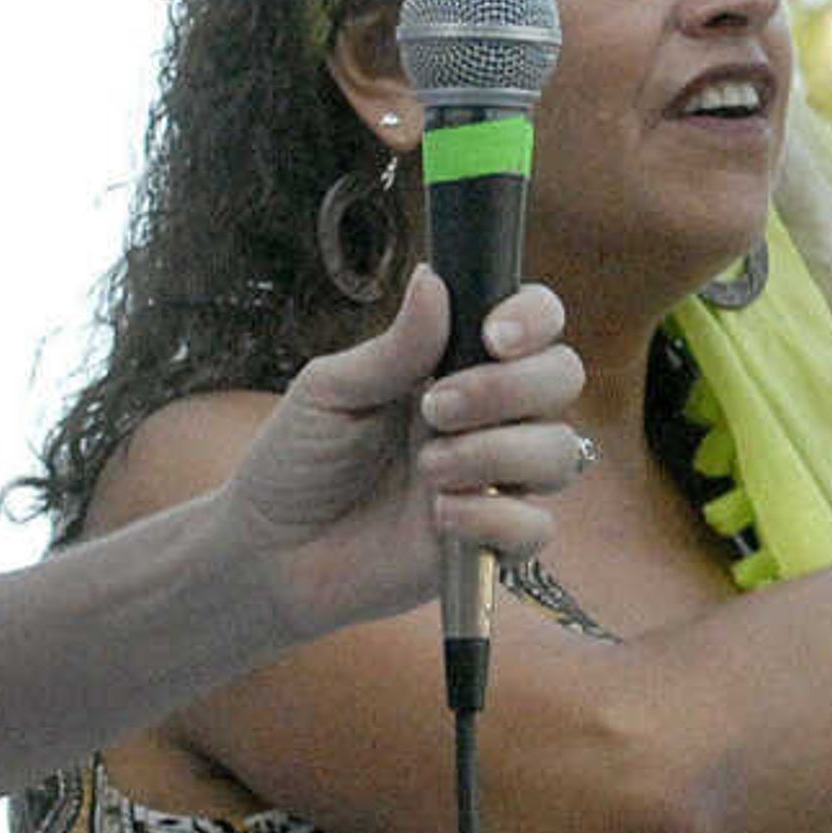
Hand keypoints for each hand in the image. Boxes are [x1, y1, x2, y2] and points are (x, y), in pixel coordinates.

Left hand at [212, 270, 583, 641]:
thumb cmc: (298, 461)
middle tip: (435, 407)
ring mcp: (495, 478)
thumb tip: (433, 279)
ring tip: (427, 469)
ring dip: (496, 453)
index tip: (493, 335)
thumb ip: (394, 347)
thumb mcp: (331, 392)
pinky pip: (536, 527)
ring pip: (560, 450)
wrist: (270, 552)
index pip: (532, 323)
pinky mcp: (491, 541)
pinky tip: (439, 517)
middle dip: (509, 388)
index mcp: (453, 364)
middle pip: (562, 377)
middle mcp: (487, 415)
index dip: (533, 319)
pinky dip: (493, 518)